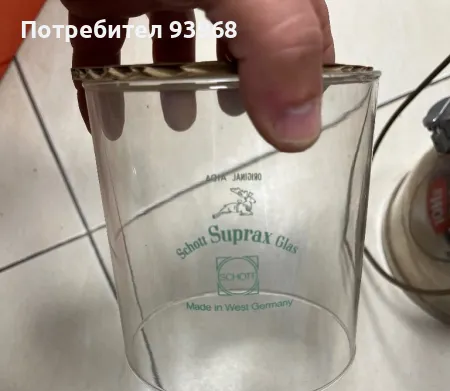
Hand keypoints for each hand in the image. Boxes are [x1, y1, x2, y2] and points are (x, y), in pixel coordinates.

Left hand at [62, 0, 333, 151]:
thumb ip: (280, 48)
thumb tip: (301, 133)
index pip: (301, 27)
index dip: (305, 73)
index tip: (296, 122)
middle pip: (238, 35)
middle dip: (239, 83)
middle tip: (237, 129)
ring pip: (172, 37)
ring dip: (172, 84)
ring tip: (177, 124)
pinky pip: (102, 41)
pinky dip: (101, 81)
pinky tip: (101, 115)